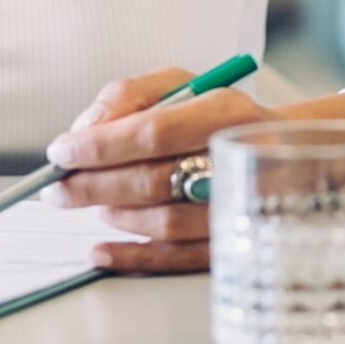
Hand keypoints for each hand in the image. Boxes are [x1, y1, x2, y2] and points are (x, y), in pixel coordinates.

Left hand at [48, 69, 266, 273]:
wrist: (286, 151)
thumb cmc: (220, 116)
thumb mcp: (181, 84)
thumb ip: (128, 95)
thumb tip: (85, 130)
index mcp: (227, 112)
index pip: (154, 132)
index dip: (100, 147)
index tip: (61, 152)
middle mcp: (240, 160)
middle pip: (153, 181)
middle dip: (93, 186)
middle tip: (57, 189)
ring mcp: (241, 207)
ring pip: (165, 223)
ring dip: (115, 215)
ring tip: (94, 203)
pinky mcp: (236, 243)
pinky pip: (180, 259)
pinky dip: (134, 258)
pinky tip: (102, 251)